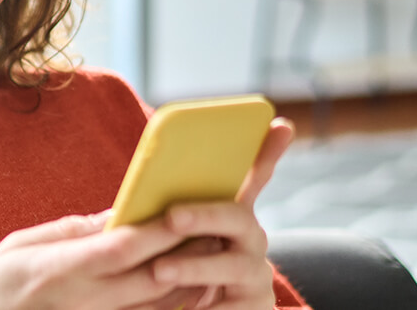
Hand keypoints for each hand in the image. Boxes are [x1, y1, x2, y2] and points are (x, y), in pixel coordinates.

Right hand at [0, 210, 194, 309]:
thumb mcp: (20, 245)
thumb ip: (71, 231)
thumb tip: (113, 215)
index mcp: (61, 270)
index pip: (122, 248)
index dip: (159, 229)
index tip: (186, 206)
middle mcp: (85, 299)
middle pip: (152, 276)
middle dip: (187, 249)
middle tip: (216, 222)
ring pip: (158, 301)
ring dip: (190, 275)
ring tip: (212, 245)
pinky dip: (175, 300)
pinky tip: (193, 281)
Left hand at [150, 117, 295, 308]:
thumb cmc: (172, 274)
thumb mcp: (166, 242)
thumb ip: (164, 218)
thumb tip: (136, 195)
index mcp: (229, 218)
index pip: (252, 179)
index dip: (267, 154)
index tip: (281, 125)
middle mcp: (250, 242)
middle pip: (238, 217)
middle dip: (205, 214)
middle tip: (171, 217)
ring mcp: (255, 276)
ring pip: (233, 264)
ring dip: (195, 266)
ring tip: (159, 270)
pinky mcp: (253, 309)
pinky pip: (231, 308)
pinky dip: (204, 308)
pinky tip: (182, 309)